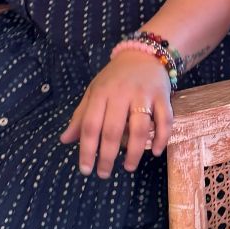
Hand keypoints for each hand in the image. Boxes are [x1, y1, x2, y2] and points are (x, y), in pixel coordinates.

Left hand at [61, 48, 173, 177]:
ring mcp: (143, 95)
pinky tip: (155, 152)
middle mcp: (121, 93)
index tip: (85, 170)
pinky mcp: (163, 96)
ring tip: (128, 167)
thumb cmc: (115, 77)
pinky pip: (165, 120)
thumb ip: (81, 116)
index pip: (90, 125)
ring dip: (134, 152)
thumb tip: (64, 140)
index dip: (86, 149)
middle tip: (104, 174)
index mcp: (101, 93)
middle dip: (107, 156)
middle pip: (113, 130)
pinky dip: (161, 138)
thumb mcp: (94, 92)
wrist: (144, 54)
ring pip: (139, 128)